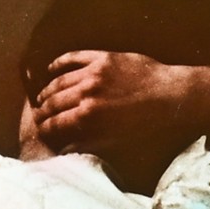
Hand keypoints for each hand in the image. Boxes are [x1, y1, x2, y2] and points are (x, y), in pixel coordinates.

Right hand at [30, 50, 195, 158]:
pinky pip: (74, 57)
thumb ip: (87, 144)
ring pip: (59, 80)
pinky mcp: (103, 57)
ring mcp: (93, 72)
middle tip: (38, 116)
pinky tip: (51, 69)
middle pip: (53, 102)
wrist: (171, 96)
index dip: (44, 130)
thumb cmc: (146, 124)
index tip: (40, 132)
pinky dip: (59, 62)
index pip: (56, 124)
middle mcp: (86, 92)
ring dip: (47, 90)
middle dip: (42, 112)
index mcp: (88, 116)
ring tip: (42, 97)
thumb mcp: (117, 141)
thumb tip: (64, 151)